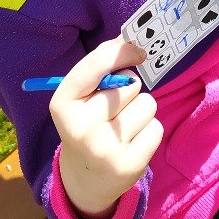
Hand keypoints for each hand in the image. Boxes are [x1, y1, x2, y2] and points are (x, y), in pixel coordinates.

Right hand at [50, 38, 162, 218]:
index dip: (120, 52)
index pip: (94, 66)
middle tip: (115, 109)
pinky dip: (149, 131)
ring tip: (124, 127)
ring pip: (147, 104)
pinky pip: (156, 128)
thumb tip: (130, 39)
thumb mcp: (82, 96)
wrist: (85, 179)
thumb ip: (101, 65)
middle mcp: (80, 128)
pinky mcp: (129, 165)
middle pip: (130, 84)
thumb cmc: (88, 123)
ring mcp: (104, 149)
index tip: (137, 51)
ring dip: (141, 111)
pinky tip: (132, 143)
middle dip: (129, 90)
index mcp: (63, 103)